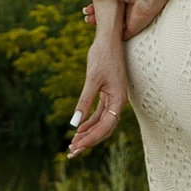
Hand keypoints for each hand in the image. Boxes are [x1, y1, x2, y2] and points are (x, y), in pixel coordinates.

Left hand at [66, 27, 128, 157]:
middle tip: (73, 151)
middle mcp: (118, 102)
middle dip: (89, 140)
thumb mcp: (92, 79)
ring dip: (88, 133)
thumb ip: (84, 101)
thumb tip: (75, 123)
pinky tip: (79, 128)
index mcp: (118, 101)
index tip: (77, 147)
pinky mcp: (108, 94)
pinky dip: (90, 122)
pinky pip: (99, 113)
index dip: (91, 138)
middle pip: (104, 129)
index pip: (105, 127)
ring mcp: (114, 99)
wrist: (108, 38)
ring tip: (74, 143)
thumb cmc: (102, 56)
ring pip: (102, 123)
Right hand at [78, 0, 159, 35]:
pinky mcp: (132, 30)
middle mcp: (124, 10)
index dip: (95, 8)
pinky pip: (119, 35)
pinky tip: (99, 32)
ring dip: (100, 25)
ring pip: (111, 26)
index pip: (105, 6)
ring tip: (90, 21)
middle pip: (107, 17)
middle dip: (96, 17)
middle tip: (86, 17)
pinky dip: (109, 34)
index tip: (86, 9)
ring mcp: (128, 20)